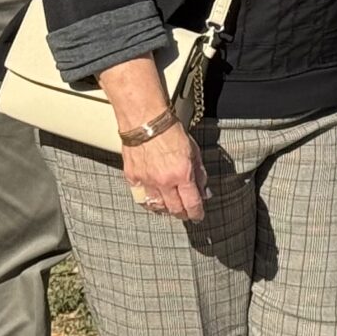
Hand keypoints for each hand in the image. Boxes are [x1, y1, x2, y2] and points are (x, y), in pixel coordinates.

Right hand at [98, 55, 207, 220]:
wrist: (145, 120)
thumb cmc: (169, 130)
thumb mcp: (193, 150)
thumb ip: (199, 172)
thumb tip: (204, 189)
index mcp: (182, 174)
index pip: (192, 203)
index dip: (196, 213)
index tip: (198, 216)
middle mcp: (164, 181)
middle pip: (174, 209)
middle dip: (183, 214)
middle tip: (186, 213)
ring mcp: (146, 181)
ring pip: (157, 207)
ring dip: (166, 210)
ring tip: (171, 208)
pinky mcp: (132, 178)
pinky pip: (141, 198)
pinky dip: (149, 202)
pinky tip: (154, 201)